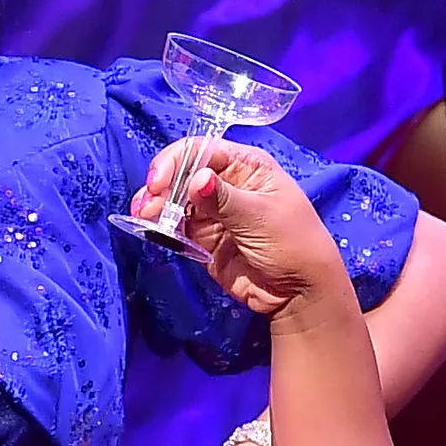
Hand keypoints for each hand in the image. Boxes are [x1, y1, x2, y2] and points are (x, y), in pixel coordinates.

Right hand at [140, 139, 354, 319]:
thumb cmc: (293, 246)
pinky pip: (175, 223)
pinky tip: (151, 228)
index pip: (202, 150)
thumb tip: (197, 179)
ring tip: (145, 216)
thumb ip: (224, 199)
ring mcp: (214, 210)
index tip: (159, 181)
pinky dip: (161, 224)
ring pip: (174, 197)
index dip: (177, 161)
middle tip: (148, 205)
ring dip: (156, 204)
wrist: (300, 294)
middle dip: (162, 185)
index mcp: (248, 166)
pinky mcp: (204, 235)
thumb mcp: (260, 218)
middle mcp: (227, 182)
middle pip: (182, 172)